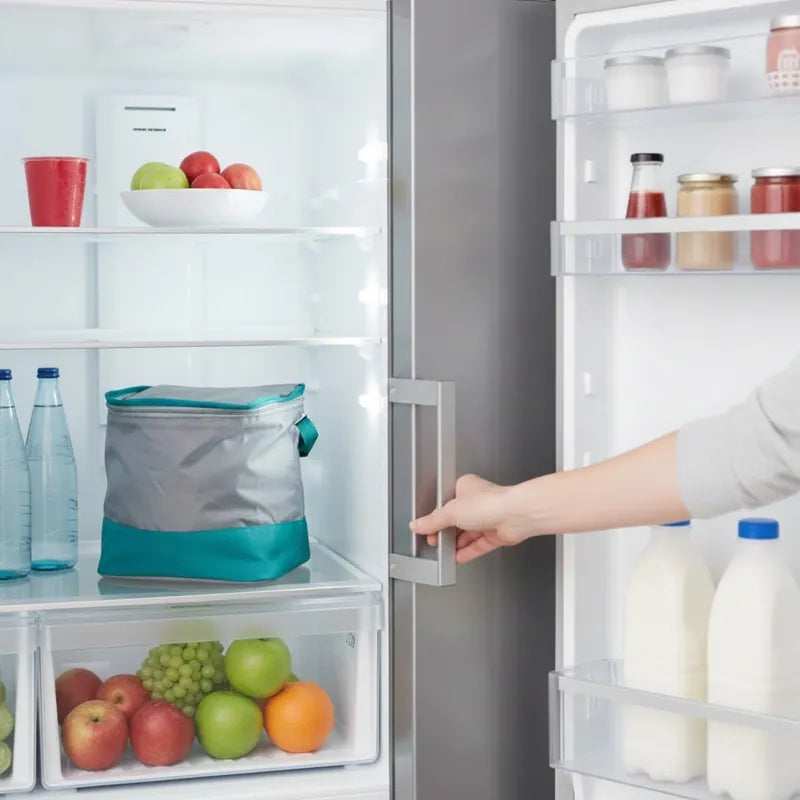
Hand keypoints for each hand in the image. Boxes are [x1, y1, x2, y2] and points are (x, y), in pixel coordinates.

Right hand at [409, 474, 530, 564]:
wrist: (517, 515)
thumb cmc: (490, 502)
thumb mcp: (451, 511)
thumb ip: (432, 521)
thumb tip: (417, 525)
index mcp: (465, 488)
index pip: (444, 504)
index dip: (434, 517)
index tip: (425, 528)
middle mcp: (477, 502)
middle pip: (455, 521)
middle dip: (445, 533)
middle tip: (433, 542)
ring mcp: (487, 518)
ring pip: (467, 534)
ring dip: (455, 544)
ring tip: (443, 553)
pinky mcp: (496, 534)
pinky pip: (477, 545)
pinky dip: (467, 552)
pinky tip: (457, 557)